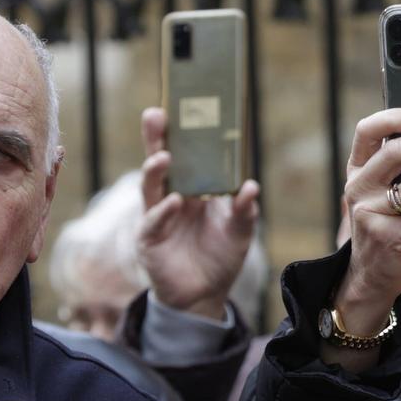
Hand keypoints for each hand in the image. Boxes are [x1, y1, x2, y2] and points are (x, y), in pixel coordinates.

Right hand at [137, 107, 261, 320]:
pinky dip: (163, 211)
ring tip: (164, 156)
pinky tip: (174, 202)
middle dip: (157, 138)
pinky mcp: (149, 239)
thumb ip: (244, 210)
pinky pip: (154, 221)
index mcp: (191, 187)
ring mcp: (157, 216)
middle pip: (160, 161)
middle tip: (156, 114)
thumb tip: (251, 187)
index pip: (184, 154)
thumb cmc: (219, 257)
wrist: (204, 295)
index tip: (179, 106)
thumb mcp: (240, 231)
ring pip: (151, 187)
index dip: (180, 132)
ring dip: (156, 169)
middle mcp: (170, 196)